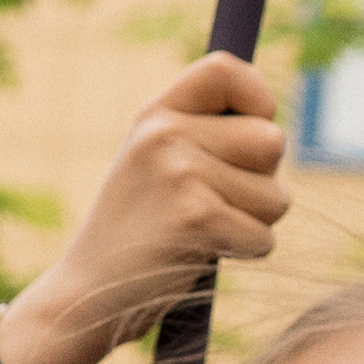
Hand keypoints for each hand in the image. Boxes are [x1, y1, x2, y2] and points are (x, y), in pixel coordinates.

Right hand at [0, 53, 288, 363]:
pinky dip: (244, 254)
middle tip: (217, 203)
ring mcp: (180, 174)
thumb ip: (203, 135)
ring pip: (276, 196)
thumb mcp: (155, 165)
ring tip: (203, 232)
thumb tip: (272, 127)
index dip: (258, 98)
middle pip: (272, 141)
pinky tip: (201, 255)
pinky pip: (263, 237)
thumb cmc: (136, 233)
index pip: (226, 69)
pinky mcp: (197, 218)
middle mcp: (165, 134)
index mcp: (155, 114)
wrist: (86, 294)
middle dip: (261, 181)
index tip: (253, 129)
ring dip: (254, 223)